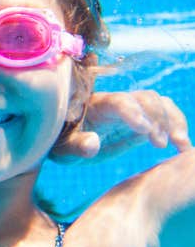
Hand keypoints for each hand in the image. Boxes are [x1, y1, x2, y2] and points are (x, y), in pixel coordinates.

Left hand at [52, 90, 190, 161]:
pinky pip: (166, 115)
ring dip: (173, 121)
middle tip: (160, 144)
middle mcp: (118, 103)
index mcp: (96, 106)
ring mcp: (133, 110)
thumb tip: (93, 143)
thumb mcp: (64, 148)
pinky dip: (178, 127)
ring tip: (180, 146)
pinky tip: (183, 148)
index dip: (132, 112)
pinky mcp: (144, 120)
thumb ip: (78, 146)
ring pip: (159, 103)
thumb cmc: (63, 143)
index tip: (144, 131)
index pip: (118, 101)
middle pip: (144, 98)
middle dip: (156, 117)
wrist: (69, 142)